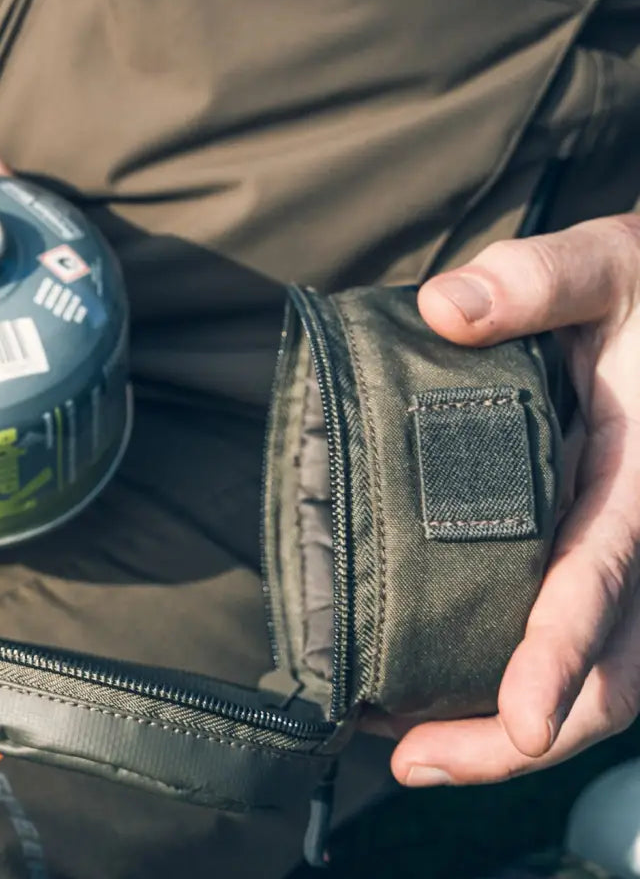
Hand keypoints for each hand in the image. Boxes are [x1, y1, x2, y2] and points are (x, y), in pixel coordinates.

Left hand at [389, 213, 639, 786]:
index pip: (603, 577)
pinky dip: (518, 676)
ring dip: (510, 725)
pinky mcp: (594, 548)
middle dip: (522, 733)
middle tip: (418, 762)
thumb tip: (445, 309)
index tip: (520, 719)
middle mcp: (639, 533)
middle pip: (613, 670)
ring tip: (411, 750)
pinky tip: (444, 688)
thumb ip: (536, 282)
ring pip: (600, 672)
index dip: (562, 653)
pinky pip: (579, 633)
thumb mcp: (606, 265)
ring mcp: (623, 553)